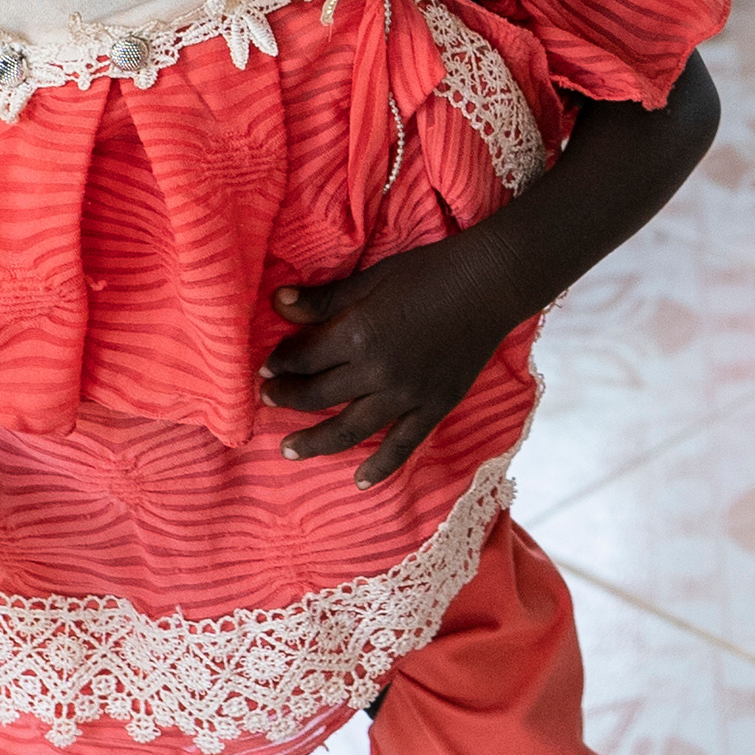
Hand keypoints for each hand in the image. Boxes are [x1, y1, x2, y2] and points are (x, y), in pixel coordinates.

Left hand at [261, 229, 529, 484]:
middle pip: (318, 396)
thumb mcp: (371, 279)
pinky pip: (402, 446)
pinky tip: (360, 482)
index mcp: (358, 335)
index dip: (279, 363)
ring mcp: (406, 396)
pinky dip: (380, 468)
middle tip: (268, 400)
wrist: (490, 283)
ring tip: (288, 450)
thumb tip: (277, 302)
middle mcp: (377, 372)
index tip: (265, 368)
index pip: (303, 358)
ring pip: (349, 430)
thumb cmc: (429, 272)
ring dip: (315, 442)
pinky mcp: (434, 407)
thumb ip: (325, 300)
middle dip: (287, 398)